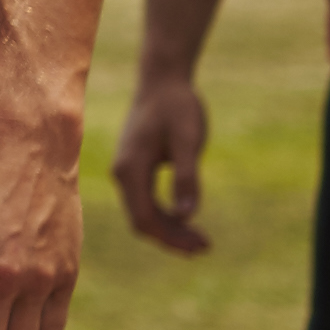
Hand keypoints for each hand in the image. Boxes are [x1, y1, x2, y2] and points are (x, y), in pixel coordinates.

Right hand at [111, 71, 210, 256]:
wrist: (162, 82)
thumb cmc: (177, 107)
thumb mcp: (189, 140)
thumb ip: (187, 177)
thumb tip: (187, 215)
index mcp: (131, 169)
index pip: (144, 218)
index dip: (171, 238)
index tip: (201, 246)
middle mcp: (123, 173)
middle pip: (142, 220)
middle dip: (172, 238)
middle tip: (206, 248)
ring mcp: (127, 171)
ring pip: (144, 213)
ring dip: (170, 229)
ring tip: (201, 240)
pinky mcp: (136, 168)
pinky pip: (146, 201)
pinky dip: (166, 215)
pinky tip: (187, 219)